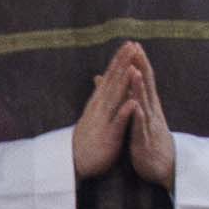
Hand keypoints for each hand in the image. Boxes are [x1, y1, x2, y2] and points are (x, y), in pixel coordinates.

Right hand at [71, 53, 138, 179]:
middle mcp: (99, 107)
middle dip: (122, 63)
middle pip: (112, 81)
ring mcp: (103, 120)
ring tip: (132, 65)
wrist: (76, 163)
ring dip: (123, 81)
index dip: (120, 60)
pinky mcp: (108, 136)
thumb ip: (100, 98)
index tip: (129, 45)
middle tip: (131, 44)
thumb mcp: (95, 115)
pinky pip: (117, 123)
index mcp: (99, 102)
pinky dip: (124, 112)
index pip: (111, 77)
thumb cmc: (89, 139)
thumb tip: (101, 81)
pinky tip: (132, 102)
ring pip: (114, 97)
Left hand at [117, 42, 176, 187]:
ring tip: (135, 71)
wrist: (162, 168)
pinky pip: (141, 127)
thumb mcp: (139, 116)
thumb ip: (131, 98)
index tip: (133, 44)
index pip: (144, 80)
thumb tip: (121, 81)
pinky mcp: (145, 140)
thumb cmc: (149, 139)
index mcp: (148, 106)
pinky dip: (138, 116)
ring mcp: (149, 125)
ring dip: (140, 88)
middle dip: (141, 67)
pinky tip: (135, 106)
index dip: (139, 63)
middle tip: (137, 49)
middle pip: (146, 86)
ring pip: (144, 103)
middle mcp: (151, 112)